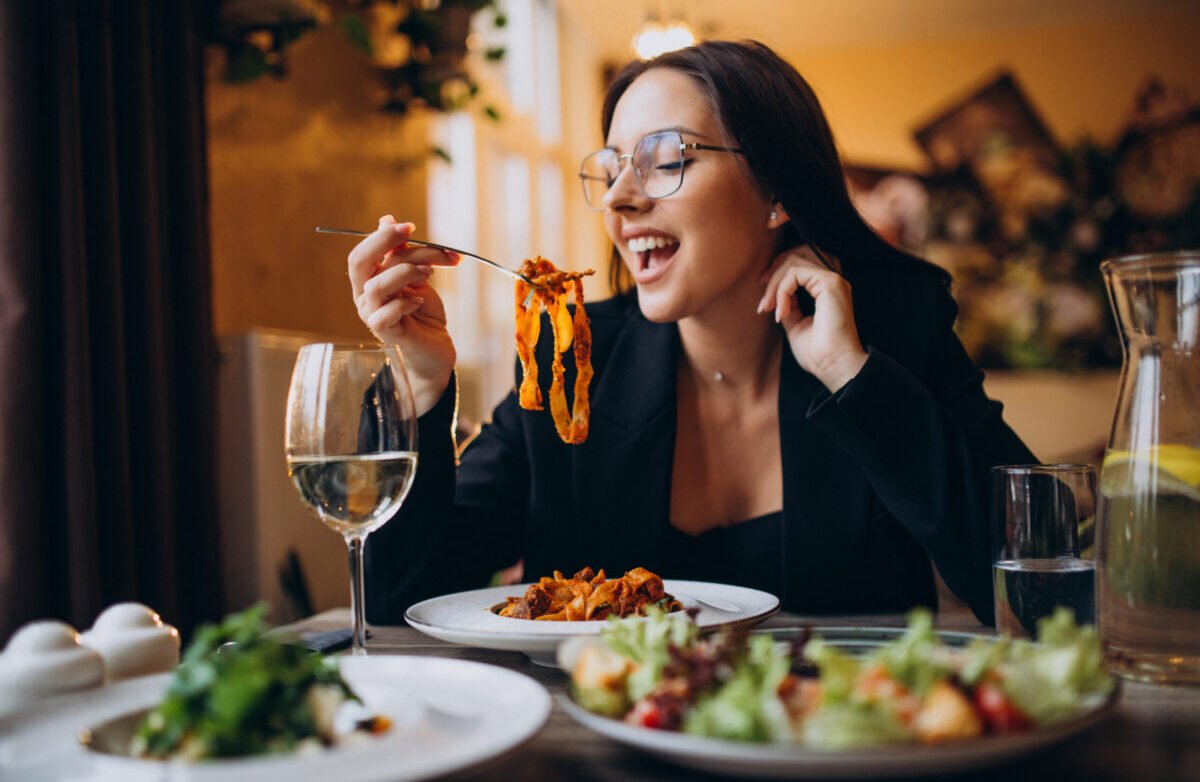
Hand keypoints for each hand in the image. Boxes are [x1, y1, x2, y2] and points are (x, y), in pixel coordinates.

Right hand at [348, 216, 461, 413]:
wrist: (435, 350)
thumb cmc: (424, 314)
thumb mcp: (417, 277)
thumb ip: (402, 253)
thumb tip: (386, 219)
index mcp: (369, 279)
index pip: (364, 251)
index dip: (382, 235)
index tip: (411, 226)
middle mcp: (365, 296)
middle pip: (359, 262)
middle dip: (384, 242)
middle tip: (412, 233)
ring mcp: (372, 315)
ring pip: (376, 285)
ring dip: (405, 271)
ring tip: (429, 273)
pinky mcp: (385, 334)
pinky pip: (384, 315)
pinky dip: (404, 303)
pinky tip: (420, 302)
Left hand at [758, 245, 867, 391]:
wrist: (834, 366)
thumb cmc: (818, 353)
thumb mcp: (795, 324)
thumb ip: (788, 305)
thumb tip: (774, 296)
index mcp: (826, 289)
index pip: (798, 265)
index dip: (776, 278)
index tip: (764, 305)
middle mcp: (832, 281)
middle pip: (794, 256)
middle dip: (772, 275)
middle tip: (763, 303)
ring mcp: (833, 279)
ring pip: (792, 262)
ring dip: (774, 284)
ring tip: (768, 307)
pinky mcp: (830, 282)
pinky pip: (795, 273)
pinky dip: (781, 291)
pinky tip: (781, 312)